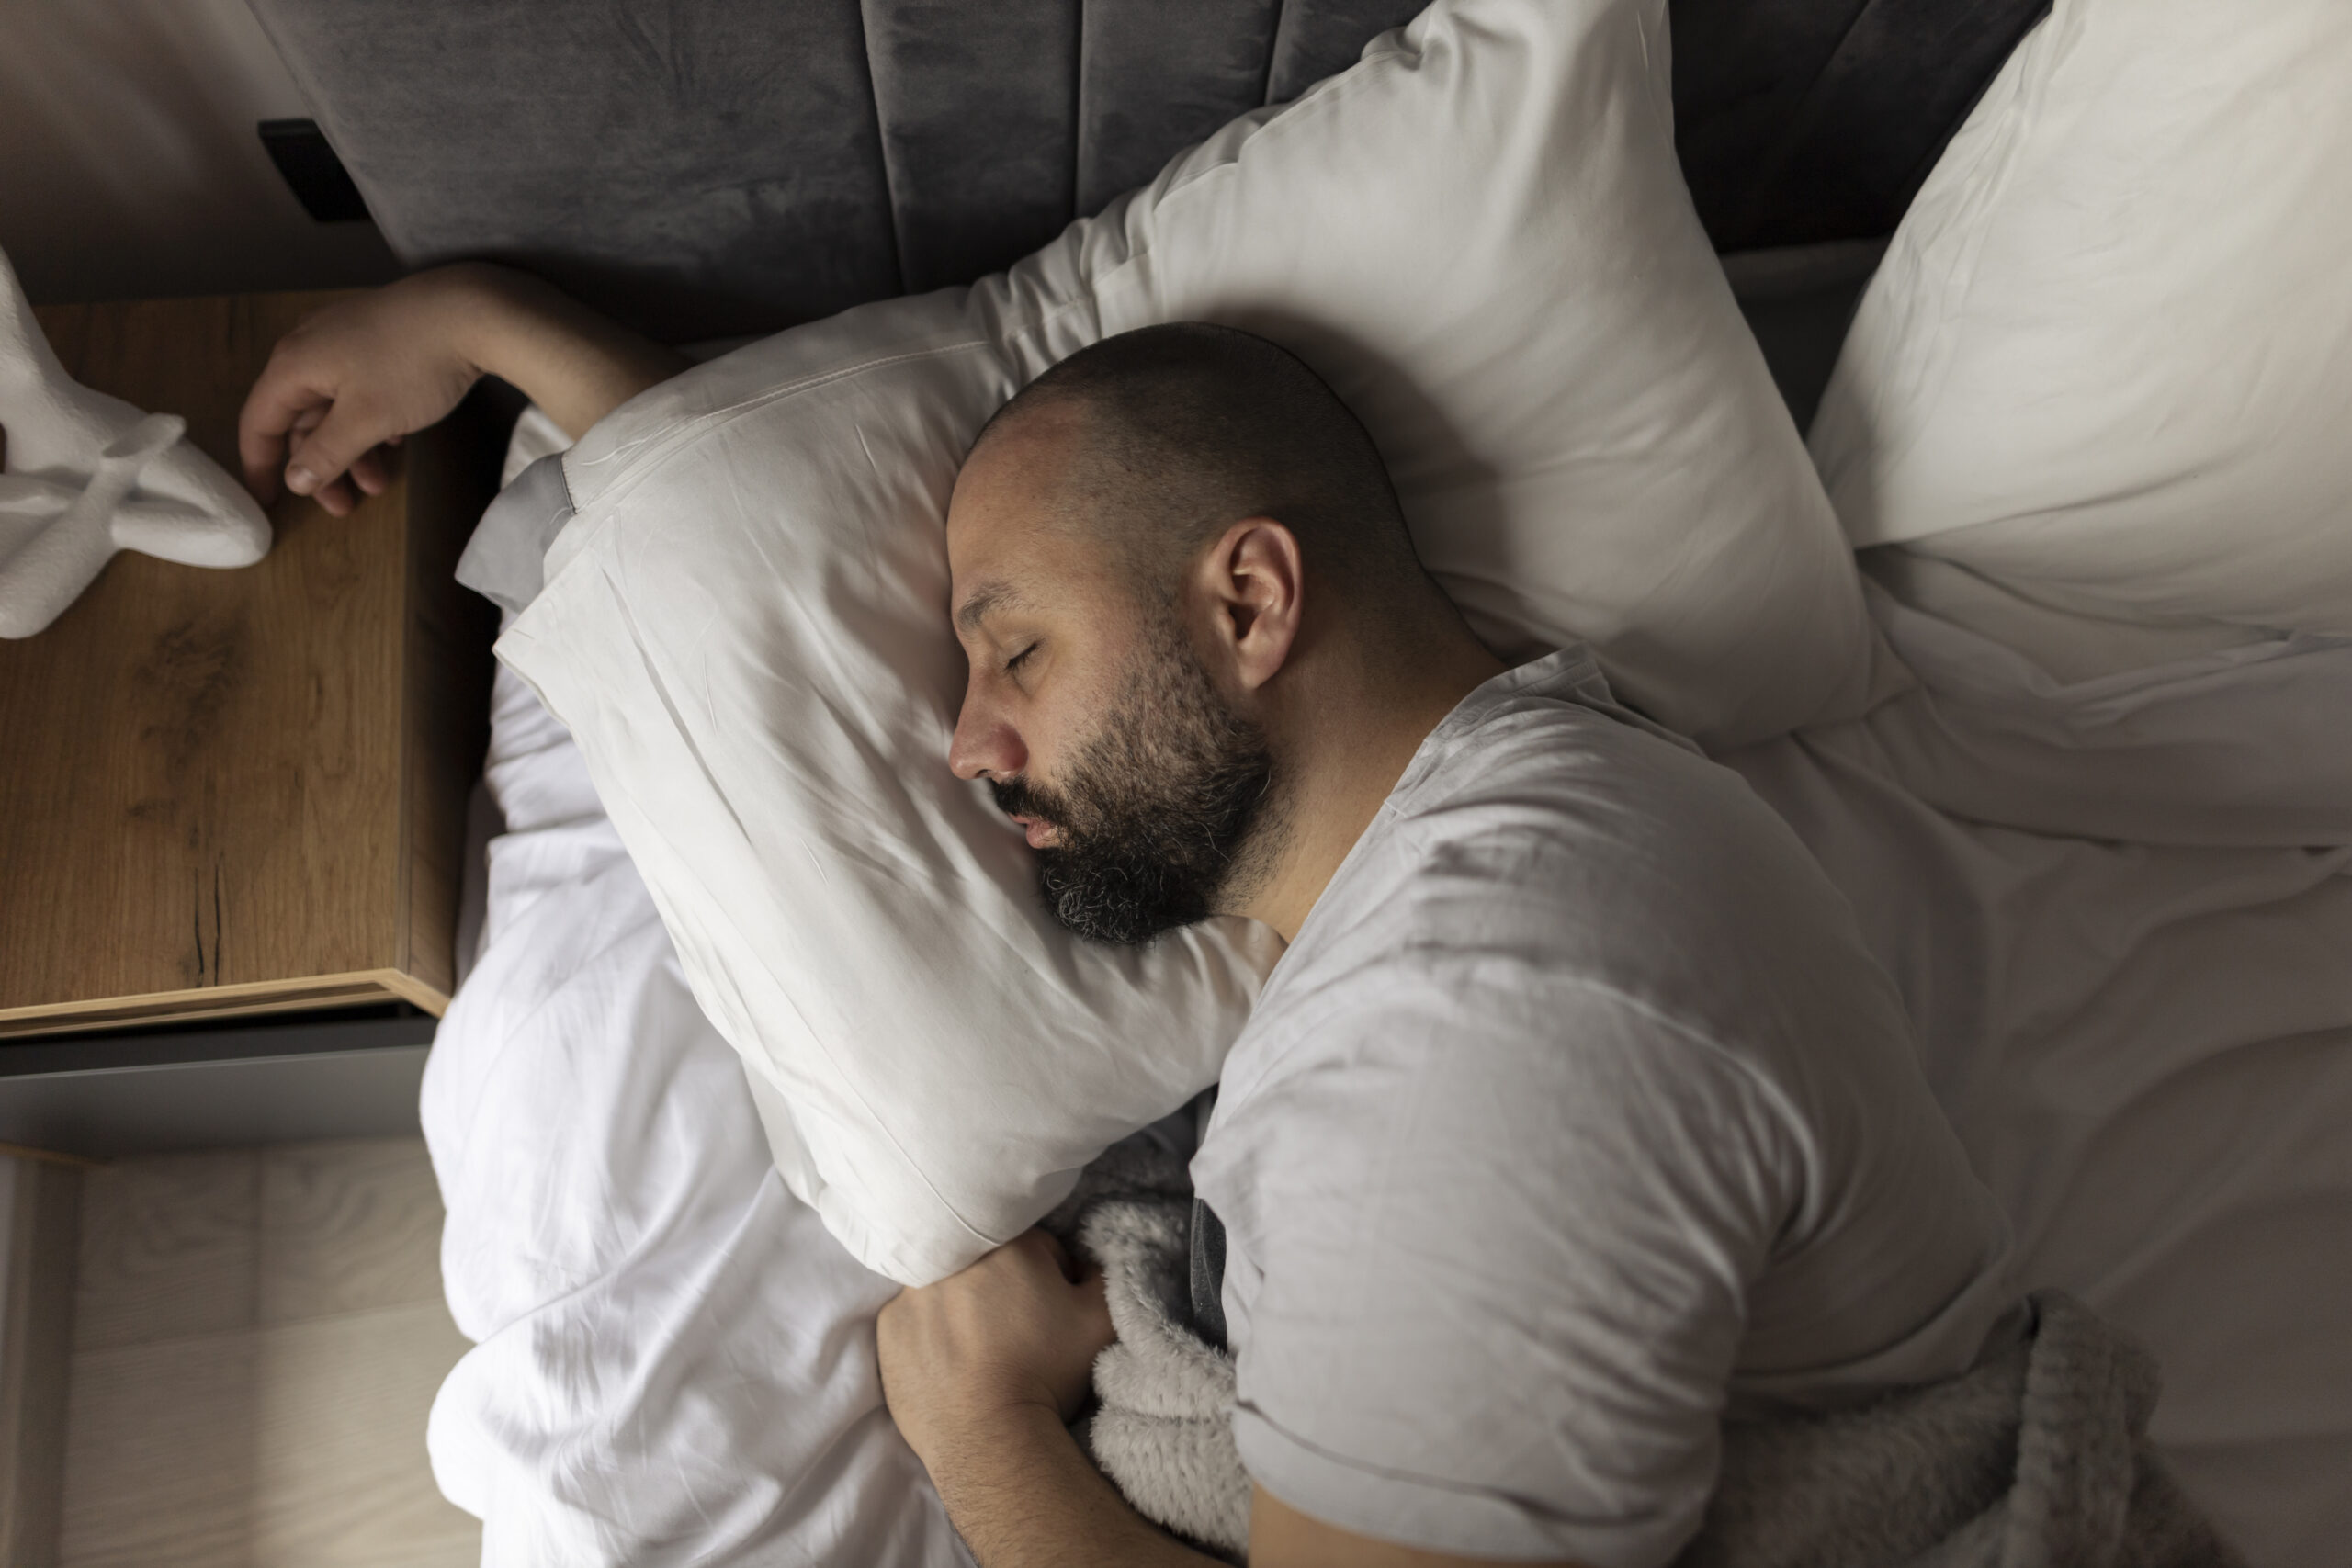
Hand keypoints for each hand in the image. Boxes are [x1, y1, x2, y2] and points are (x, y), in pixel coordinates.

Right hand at [238, 264, 500, 515]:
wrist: (474, 311)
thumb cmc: (412, 365)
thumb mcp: (366, 419)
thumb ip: (326, 452)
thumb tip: (294, 480)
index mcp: (294, 364)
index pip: (259, 422)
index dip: (259, 466)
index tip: (267, 503)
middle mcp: (310, 346)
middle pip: (300, 418)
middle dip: (322, 467)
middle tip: (344, 509)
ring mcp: (346, 340)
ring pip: (335, 407)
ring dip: (352, 450)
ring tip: (380, 485)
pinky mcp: (379, 339)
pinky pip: (361, 390)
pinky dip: (372, 422)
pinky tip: (397, 441)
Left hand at [876, 1230, 1115, 1470]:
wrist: (990, 1438)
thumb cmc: (1047, 1374)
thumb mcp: (1101, 1320)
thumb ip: (1101, 1274)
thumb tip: (1082, 1263)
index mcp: (1010, 1244)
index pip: (1038, 1248)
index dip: (1051, 1280)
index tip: (1050, 1313)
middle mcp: (954, 1256)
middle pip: (989, 1263)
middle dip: (1004, 1288)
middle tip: (1017, 1334)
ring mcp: (913, 1290)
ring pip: (949, 1287)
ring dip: (964, 1307)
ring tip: (982, 1352)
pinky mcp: (888, 1326)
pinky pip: (916, 1317)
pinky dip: (931, 1333)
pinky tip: (951, 1364)